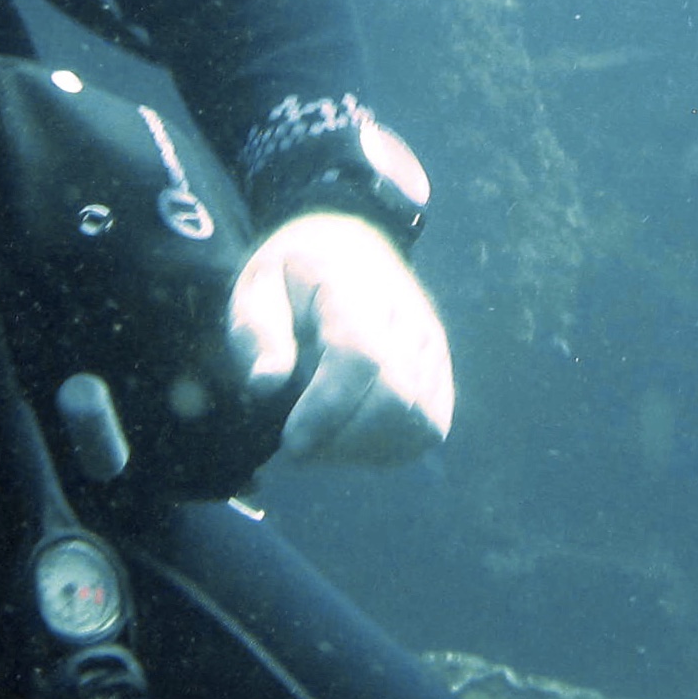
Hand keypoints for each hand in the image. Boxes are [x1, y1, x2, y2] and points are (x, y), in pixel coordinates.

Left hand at [228, 211, 453, 463]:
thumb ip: (257, 332)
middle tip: (299, 446)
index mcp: (355, 285)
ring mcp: (431, 344)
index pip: (360, 356)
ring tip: (324, 440)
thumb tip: (266, 382)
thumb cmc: (294, 279)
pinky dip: (391, 448)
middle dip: (343, 439)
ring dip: (365, 449)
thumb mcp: (257, 289)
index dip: (328, 409)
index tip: (292, 441)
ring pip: (418, 421)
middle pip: (396, 398)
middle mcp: (407, 314)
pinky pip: (430, 428)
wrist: (347, 249)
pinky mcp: (440, 371)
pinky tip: (354, 439)